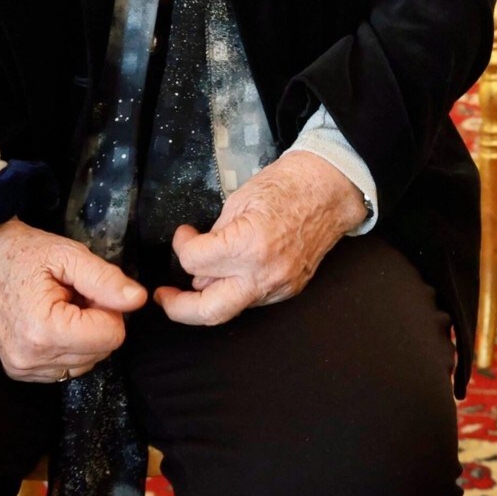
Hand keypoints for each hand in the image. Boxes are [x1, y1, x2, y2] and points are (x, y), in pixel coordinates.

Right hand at [0, 219, 147, 382]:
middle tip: (74, 295)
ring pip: (87, 363)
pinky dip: (69, 347)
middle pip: (102, 352)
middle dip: (97, 321)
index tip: (87, 289)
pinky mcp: (20, 372)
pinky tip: (53, 322)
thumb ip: (106, 280)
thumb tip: (139, 300)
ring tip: (62, 306)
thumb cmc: (25, 252)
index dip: (108, 308)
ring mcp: (24, 369)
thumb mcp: (70, 255)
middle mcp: (32, 358)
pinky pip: (67, 369)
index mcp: (45, 331)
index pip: (112, 336)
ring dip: (84, 335)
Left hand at [154, 151, 367, 326]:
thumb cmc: (288, 184)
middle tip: (165, 297)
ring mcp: (279, 285)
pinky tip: (230, 273)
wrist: (331, 188)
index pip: (195, 263)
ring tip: (200, 277)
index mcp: (248, 245)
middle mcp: (263, 273)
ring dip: (209, 296)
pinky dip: (235, 289)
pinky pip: (252, 299)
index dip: (182, 247)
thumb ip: (215, 237)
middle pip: (209, 311)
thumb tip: (199, 262)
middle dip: (179, 308)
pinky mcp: (289, 289)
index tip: (184, 236)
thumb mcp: (238, 201)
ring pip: (231, 307)